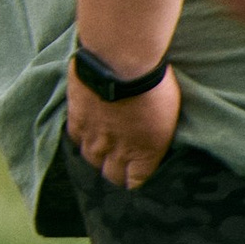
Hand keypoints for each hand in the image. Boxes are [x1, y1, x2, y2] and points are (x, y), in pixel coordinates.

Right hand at [66, 61, 178, 188]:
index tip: (136, 175)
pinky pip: (76, 140)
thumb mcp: (168, 113)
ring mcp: (95, 137)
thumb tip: (151, 140)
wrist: (122, 62)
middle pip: (111, 175)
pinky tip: (86, 134)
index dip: (135, 180)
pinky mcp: (77, 120)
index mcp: (145, 152)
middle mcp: (118, 150)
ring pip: (91, 159)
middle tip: (118, 166)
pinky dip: (82, 139)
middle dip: (116, 173)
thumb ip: (156, 134)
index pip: (136, 181)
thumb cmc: (155, 83)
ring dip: (97, 157)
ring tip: (101, 151)